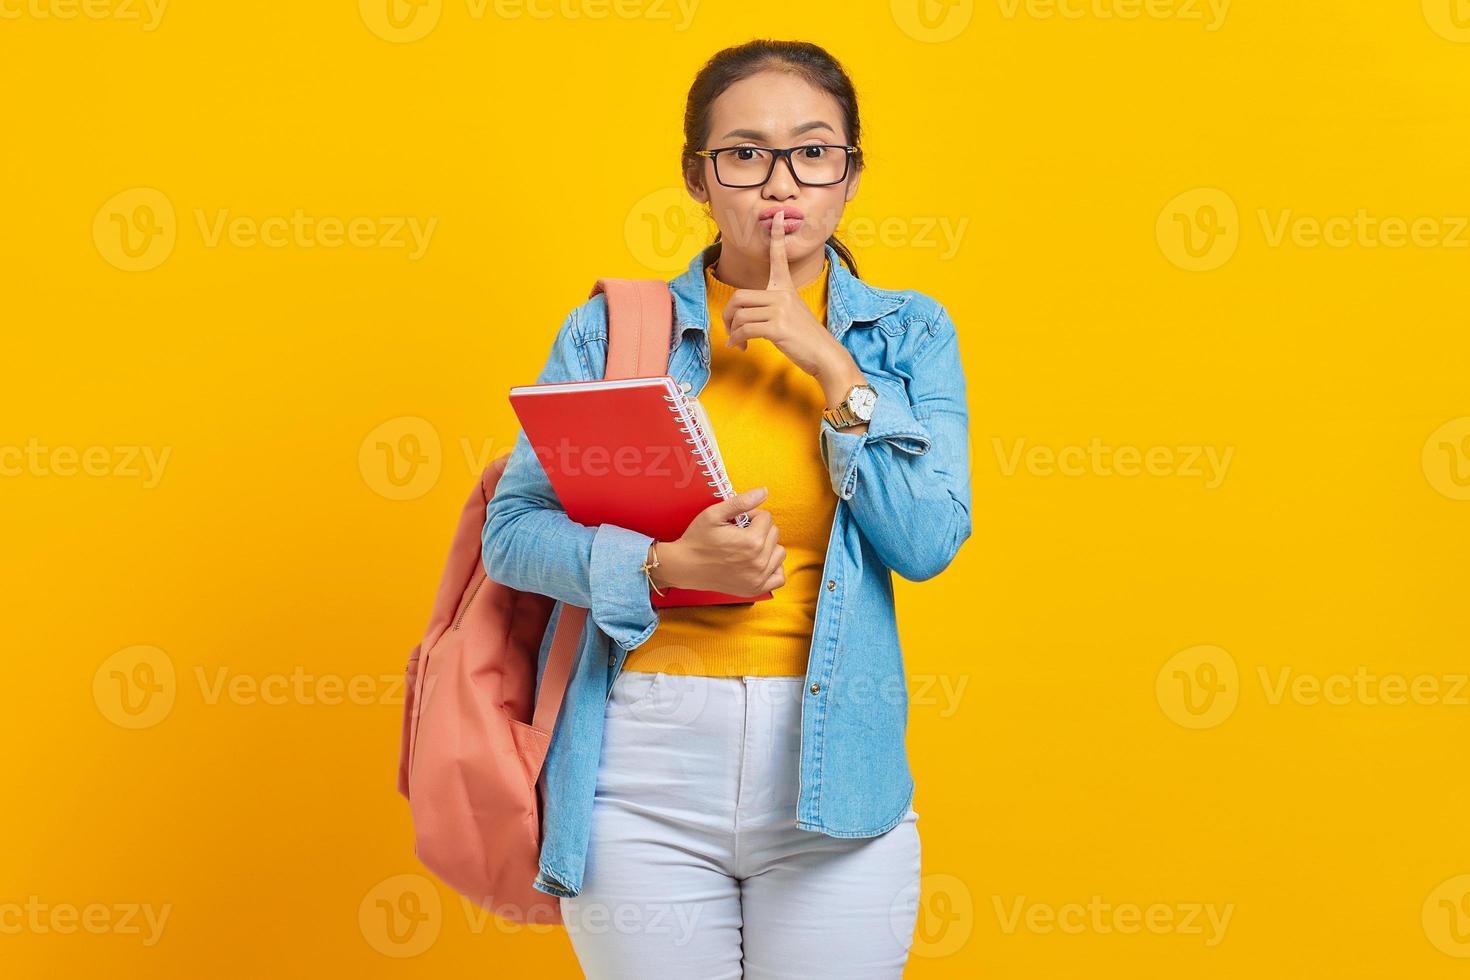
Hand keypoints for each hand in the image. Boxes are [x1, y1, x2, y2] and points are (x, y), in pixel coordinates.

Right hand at [652, 487, 785, 596]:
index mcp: (752, 541)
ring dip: (768, 547)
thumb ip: (741, 502)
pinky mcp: (755, 588)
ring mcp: (758, 578)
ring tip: (749, 547)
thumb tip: (764, 491)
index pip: (766, 518)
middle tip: (740, 534)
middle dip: (759, 529)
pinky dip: (773, 568)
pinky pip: (779, 577)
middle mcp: (759, 561)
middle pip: (774, 534)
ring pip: (779, 552)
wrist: (685, 566)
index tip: (737, 522)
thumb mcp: (714, 514)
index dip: (751, 516)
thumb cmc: (698, 539)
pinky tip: (759, 562)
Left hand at [722, 209, 847, 379]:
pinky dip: (737, 340)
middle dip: (729, 315)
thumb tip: (742, 319)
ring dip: (733, 332)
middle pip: (739, 296)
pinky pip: (745, 330)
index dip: (777, 236)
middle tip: (732, 329)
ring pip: (740, 315)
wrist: (824, 354)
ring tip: (739, 341)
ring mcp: (780, 309)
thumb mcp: (791, 314)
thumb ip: (771, 307)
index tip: (777, 215)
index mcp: (786, 288)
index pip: (780, 257)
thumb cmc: (805, 337)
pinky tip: (740, 346)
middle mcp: (782, 294)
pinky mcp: (777, 326)